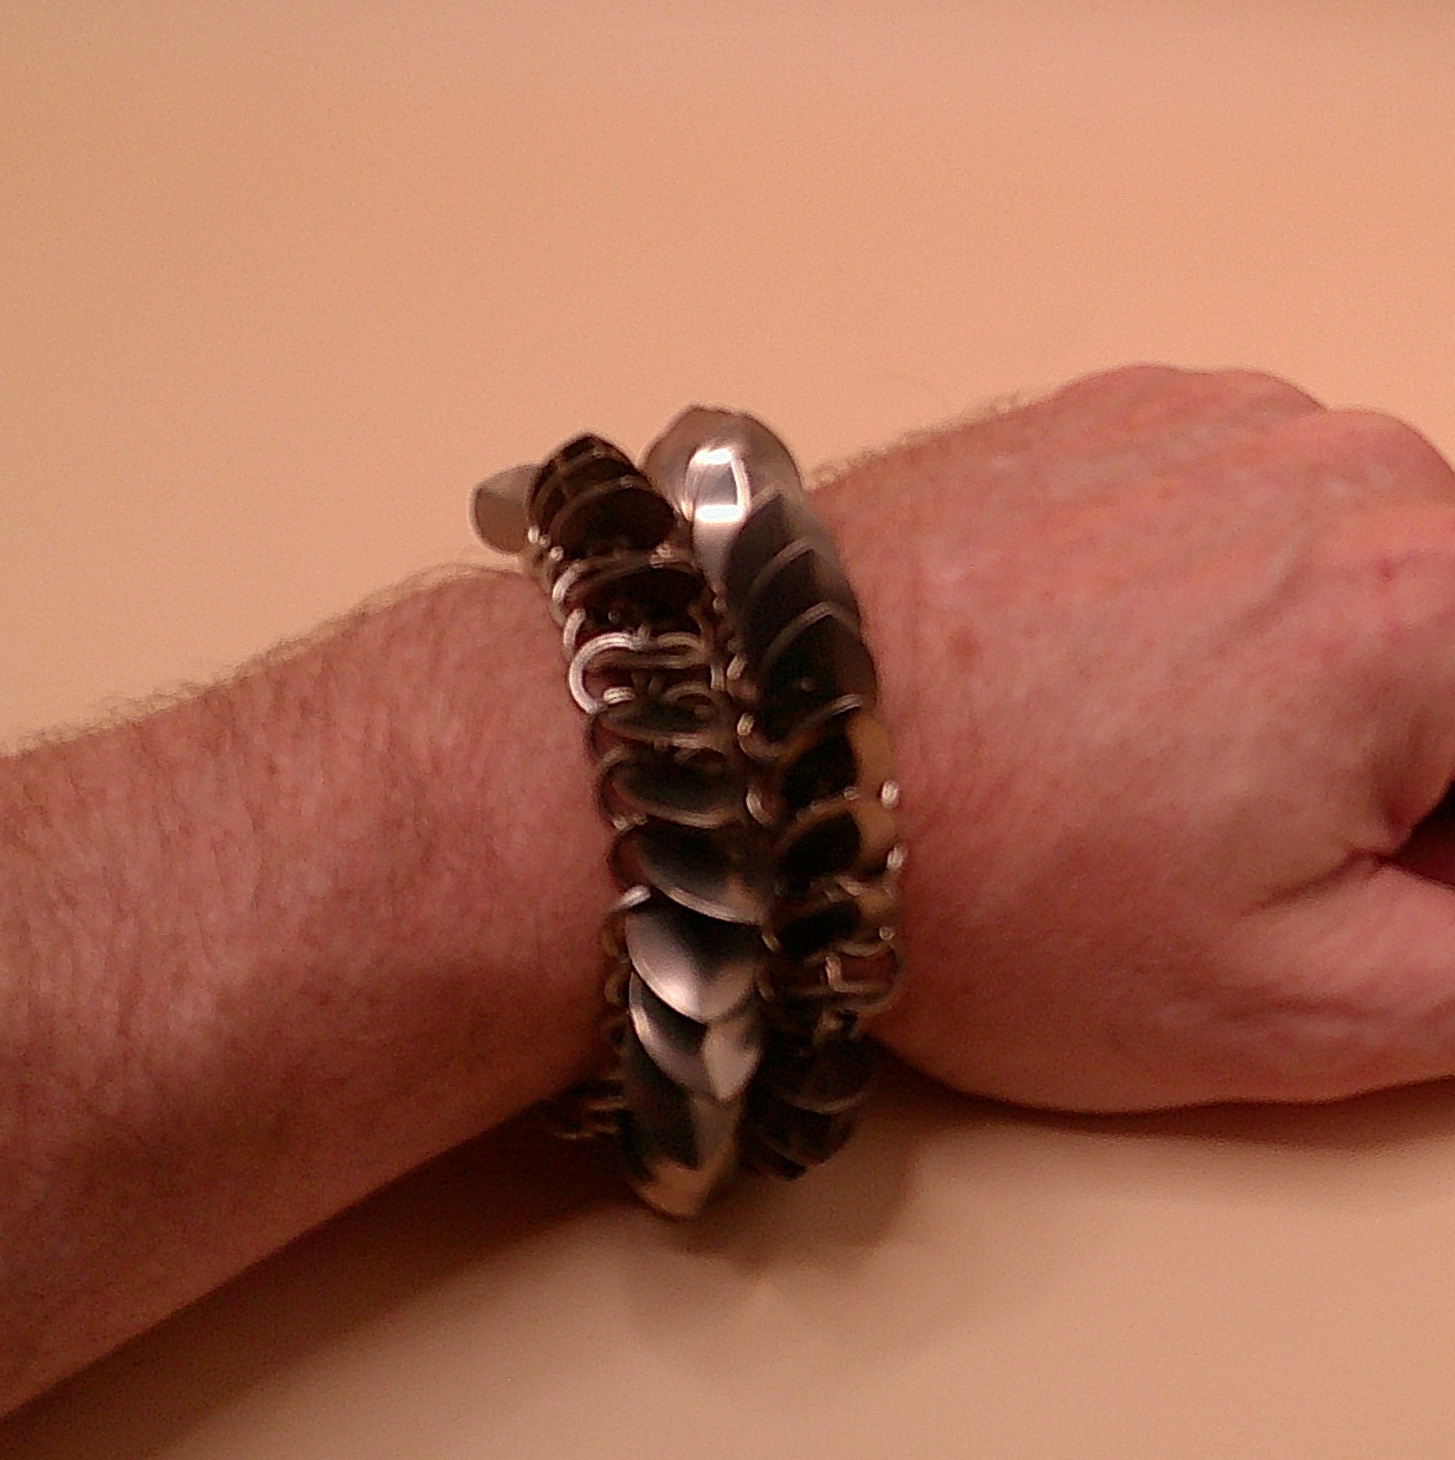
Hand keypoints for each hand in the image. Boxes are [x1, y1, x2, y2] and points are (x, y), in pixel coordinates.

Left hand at [819, 365, 1454, 1109]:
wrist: (751, 750)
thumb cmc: (987, 883)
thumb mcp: (1294, 1009)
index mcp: (1431, 598)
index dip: (1436, 853)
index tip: (1364, 892)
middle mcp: (1341, 461)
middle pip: (1447, 651)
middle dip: (1392, 768)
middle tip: (1222, 843)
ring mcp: (1210, 418)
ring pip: (1347, 582)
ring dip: (1296, 683)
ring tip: (1132, 762)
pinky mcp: (1105, 414)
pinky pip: (1229, 520)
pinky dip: (1203, 607)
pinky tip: (1083, 681)